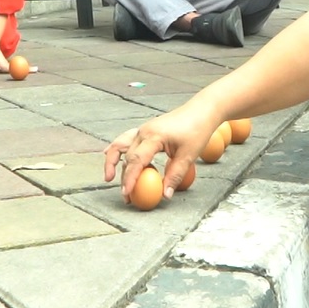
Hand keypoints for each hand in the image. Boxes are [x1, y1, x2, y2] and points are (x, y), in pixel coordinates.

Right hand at [105, 103, 219, 202]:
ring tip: (108, 177)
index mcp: (153, 136)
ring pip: (121, 146)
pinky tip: (107, 154)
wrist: (201, 111)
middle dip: (124, 177)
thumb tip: (165, 195)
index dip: (130, 178)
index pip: (136, 160)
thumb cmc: (197, 131)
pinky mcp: (146, 130)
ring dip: (113, 162)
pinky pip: (126, 139)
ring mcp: (143, 129)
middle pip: (127, 157)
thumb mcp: (188, 156)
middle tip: (126, 196)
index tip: (126, 193)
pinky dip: (117, 149)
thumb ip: (175, 176)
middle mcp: (143, 132)